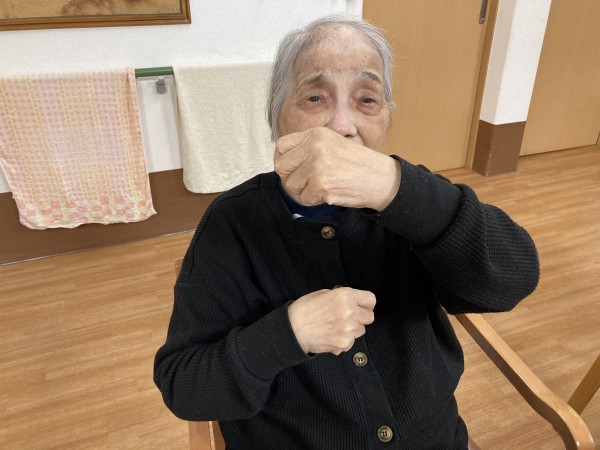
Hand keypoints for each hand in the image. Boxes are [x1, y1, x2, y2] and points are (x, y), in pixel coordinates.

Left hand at [274, 127, 400, 210]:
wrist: (380, 178)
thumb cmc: (357, 163)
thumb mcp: (332, 142)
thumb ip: (309, 147)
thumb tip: (282, 158)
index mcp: (316, 134)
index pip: (281, 146)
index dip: (283, 159)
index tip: (290, 168)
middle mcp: (314, 147)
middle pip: (282, 166)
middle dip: (291, 177)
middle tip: (306, 181)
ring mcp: (317, 166)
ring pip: (292, 185)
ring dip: (304, 190)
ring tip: (323, 185)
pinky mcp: (321, 185)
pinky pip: (304, 198)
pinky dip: (314, 200)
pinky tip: (329, 192)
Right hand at [287, 287, 375, 355]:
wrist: (292, 329)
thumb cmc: (304, 310)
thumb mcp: (324, 294)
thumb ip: (341, 296)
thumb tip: (351, 300)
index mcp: (345, 296)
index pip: (371, 300)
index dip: (366, 303)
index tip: (361, 306)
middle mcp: (350, 311)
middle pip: (369, 317)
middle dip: (360, 317)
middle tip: (348, 318)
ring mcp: (348, 329)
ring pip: (361, 330)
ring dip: (352, 329)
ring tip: (335, 327)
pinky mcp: (344, 343)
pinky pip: (351, 342)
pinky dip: (343, 340)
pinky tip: (331, 336)